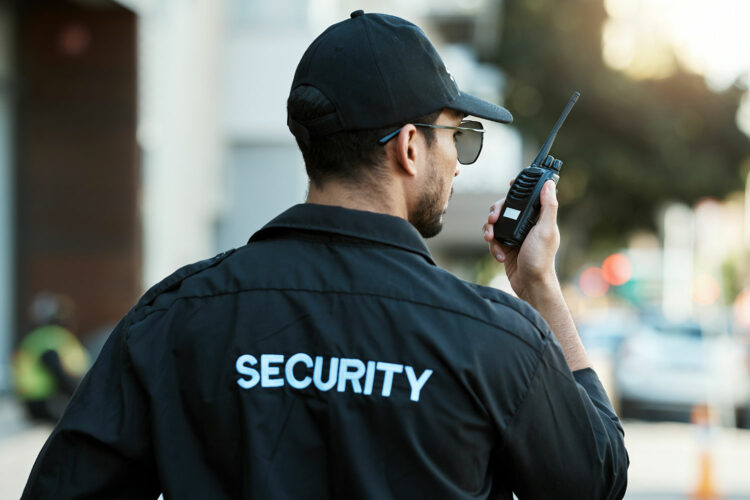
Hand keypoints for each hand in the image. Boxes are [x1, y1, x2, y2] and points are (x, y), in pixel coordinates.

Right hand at [482, 180, 560, 299]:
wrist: (530, 284)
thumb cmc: (540, 259)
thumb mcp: (545, 230)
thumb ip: (548, 206)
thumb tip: (549, 184)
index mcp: (538, 219)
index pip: (527, 198)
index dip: (519, 189)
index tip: (511, 184)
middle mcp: (526, 225)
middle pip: (506, 208)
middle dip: (496, 212)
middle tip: (493, 218)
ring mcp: (515, 236)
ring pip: (496, 223)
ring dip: (490, 229)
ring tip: (490, 238)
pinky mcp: (506, 247)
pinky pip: (493, 240)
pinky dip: (493, 246)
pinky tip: (500, 256)